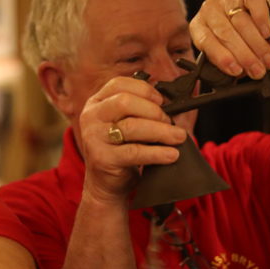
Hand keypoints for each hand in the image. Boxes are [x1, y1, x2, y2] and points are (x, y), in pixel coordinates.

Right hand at [78, 76, 187, 202]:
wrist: (106, 184)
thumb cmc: (121, 150)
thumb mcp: (126, 125)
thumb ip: (142, 111)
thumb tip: (174, 104)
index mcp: (97, 103)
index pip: (119, 84)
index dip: (144, 89)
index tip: (162, 100)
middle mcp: (92, 117)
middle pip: (125, 102)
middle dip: (153, 111)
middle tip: (170, 122)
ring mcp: (94, 137)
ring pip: (131, 126)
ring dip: (161, 131)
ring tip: (178, 137)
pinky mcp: (102, 158)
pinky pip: (134, 152)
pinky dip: (157, 153)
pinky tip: (171, 154)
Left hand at [190, 0, 269, 79]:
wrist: (269, 29)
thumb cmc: (246, 45)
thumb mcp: (232, 56)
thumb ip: (228, 63)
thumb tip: (235, 74)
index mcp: (199, 27)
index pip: (205, 41)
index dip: (221, 57)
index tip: (236, 71)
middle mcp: (209, 10)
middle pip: (225, 33)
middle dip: (244, 55)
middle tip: (257, 70)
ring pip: (241, 21)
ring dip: (257, 44)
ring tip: (268, 60)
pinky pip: (253, 3)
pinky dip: (261, 19)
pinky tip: (267, 33)